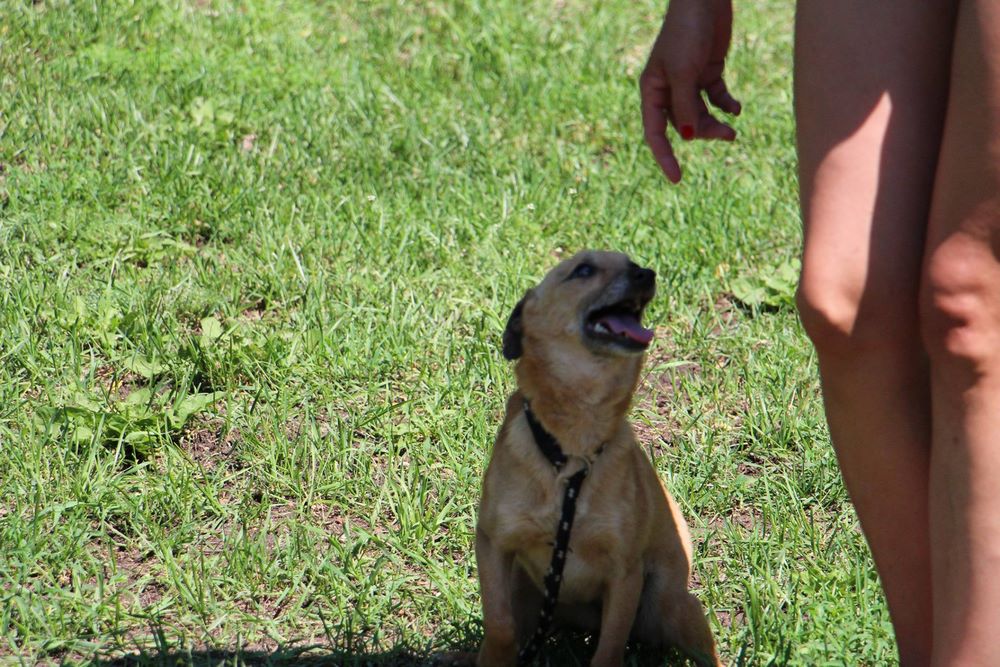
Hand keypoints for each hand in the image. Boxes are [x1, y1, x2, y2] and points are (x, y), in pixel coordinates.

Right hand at [640, 0, 741, 182]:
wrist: (704, 0)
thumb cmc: (687, 33)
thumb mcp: (684, 73)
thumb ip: (685, 107)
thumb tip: (687, 138)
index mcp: (651, 90)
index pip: (654, 132)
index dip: (664, 157)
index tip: (677, 179)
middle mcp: (667, 89)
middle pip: (682, 125)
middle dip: (702, 133)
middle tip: (728, 136)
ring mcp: (688, 81)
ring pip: (700, 115)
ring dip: (715, 124)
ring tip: (733, 130)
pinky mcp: (707, 72)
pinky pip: (715, 98)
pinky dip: (725, 105)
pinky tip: (736, 109)